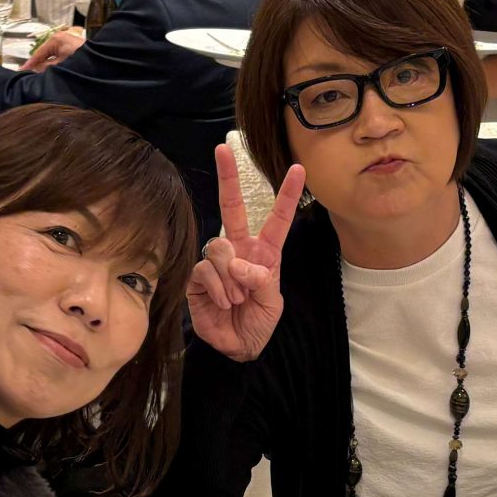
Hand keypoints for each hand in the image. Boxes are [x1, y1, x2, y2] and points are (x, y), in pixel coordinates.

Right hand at [23, 26, 85, 70]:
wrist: (102, 60)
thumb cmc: (82, 59)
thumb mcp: (60, 65)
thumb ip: (45, 68)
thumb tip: (34, 70)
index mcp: (55, 39)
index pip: (38, 53)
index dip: (30, 64)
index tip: (22, 71)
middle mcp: (60, 39)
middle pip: (44, 55)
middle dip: (38, 65)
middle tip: (29, 76)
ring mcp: (66, 43)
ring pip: (51, 57)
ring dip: (46, 66)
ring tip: (38, 76)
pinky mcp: (72, 49)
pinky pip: (58, 58)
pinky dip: (54, 65)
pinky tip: (51, 73)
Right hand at [185, 145, 300, 362]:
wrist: (237, 348)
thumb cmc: (258, 323)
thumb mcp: (271, 303)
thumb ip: (261, 280)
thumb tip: (238, 263)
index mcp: (264, 253)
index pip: (277, 219)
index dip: (286, 195)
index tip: (298, 169)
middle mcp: (239, 250)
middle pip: (232, 208)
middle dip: (228, 178)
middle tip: (222, 149)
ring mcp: (217, 262)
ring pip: (220, 247)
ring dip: (232, 277)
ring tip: (237, 299)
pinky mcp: (197, 276)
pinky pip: (206, 269)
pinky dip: (219, 288)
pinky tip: (224, 303)